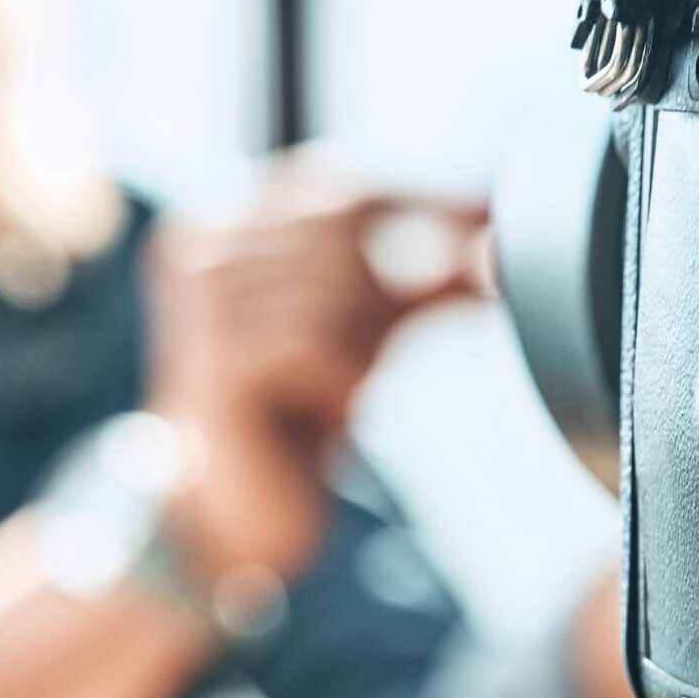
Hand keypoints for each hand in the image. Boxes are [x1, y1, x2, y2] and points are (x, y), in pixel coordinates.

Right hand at [145, 164, 486, 578]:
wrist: (242, 510)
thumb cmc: (299, 408)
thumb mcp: (369, 325)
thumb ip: (426, 276)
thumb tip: (500, 231)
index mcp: (225, 221)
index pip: (338, 187)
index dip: (420, 200)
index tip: (491, 212)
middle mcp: (199, 248)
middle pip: (345, 231)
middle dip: (390, 289)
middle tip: (376, 353)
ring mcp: (198, 303)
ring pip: (341, 289)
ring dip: (360, 348)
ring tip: (332, 392)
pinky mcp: (214, 361)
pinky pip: (320, 342)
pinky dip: (342, 379)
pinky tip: (322, 411)